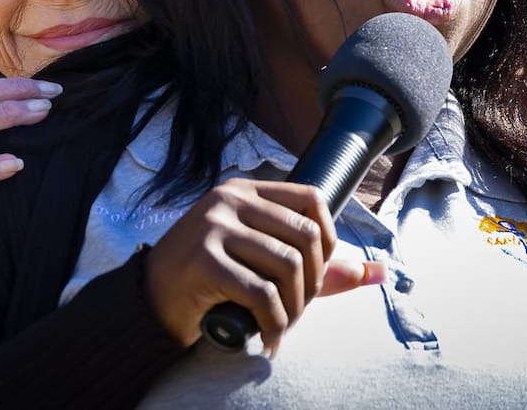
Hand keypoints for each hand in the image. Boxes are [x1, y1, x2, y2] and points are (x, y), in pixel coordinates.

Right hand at [143, 178, 382, 351]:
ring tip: (281, 326)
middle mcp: (229, 200)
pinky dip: (274, 323)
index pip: (311, 198)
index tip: (317, 274)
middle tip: (296, 311)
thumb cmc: (209, 281)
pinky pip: (262, 294)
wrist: (150, 303)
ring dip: (294, 309)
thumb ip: (315, 266)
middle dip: (312, 284)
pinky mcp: (203, 260)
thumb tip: (376, 272)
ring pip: (288, 266)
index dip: (330, 238)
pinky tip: (266, 335)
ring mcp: (214, 226)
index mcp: (245, 189)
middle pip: (306, 236)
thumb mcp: (260, 261)